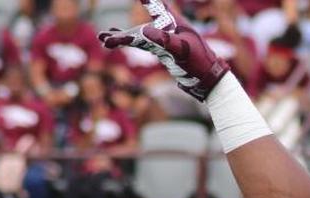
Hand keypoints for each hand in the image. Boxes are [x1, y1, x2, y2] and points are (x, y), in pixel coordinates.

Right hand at [98, 0, 229, 101]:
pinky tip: (111, 41)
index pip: (157, 5)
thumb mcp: (182, 50)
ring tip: (103, 38)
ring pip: (136, 34)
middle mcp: (165, 28)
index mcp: (173, 22)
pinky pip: (138, 43)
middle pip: (141, 20)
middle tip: (106, 32)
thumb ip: (163, 40)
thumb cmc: (199, 61)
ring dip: (120, 36)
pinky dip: (125, 42)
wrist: (206, 79)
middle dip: (124, 26)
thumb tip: (143, 31)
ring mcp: (161, 39)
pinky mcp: (159, 50)